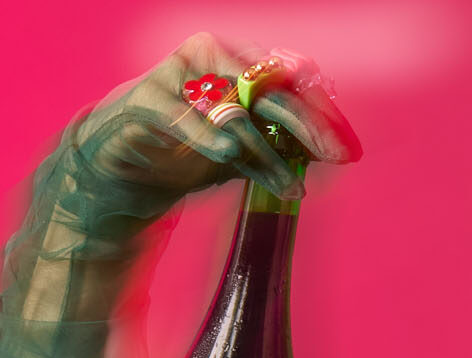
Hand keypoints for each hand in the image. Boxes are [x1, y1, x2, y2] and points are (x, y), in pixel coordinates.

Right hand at [71, 32, 361, 199]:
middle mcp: (213, 58)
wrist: (124, 169)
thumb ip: (281, 150)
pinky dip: (209, 137)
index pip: (293, 79)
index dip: (323, 113)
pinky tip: (229, 153)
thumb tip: (330, 158)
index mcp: (240, 64)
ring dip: (266, 151)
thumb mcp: (243, 155)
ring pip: (234, 109)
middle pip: (272, 88)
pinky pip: (184, 118)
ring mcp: (178, 76)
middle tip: (334, 156)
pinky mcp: (146, 100)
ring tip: (289, 185)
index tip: (347, 150)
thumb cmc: (189, 153)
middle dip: (308, 125)